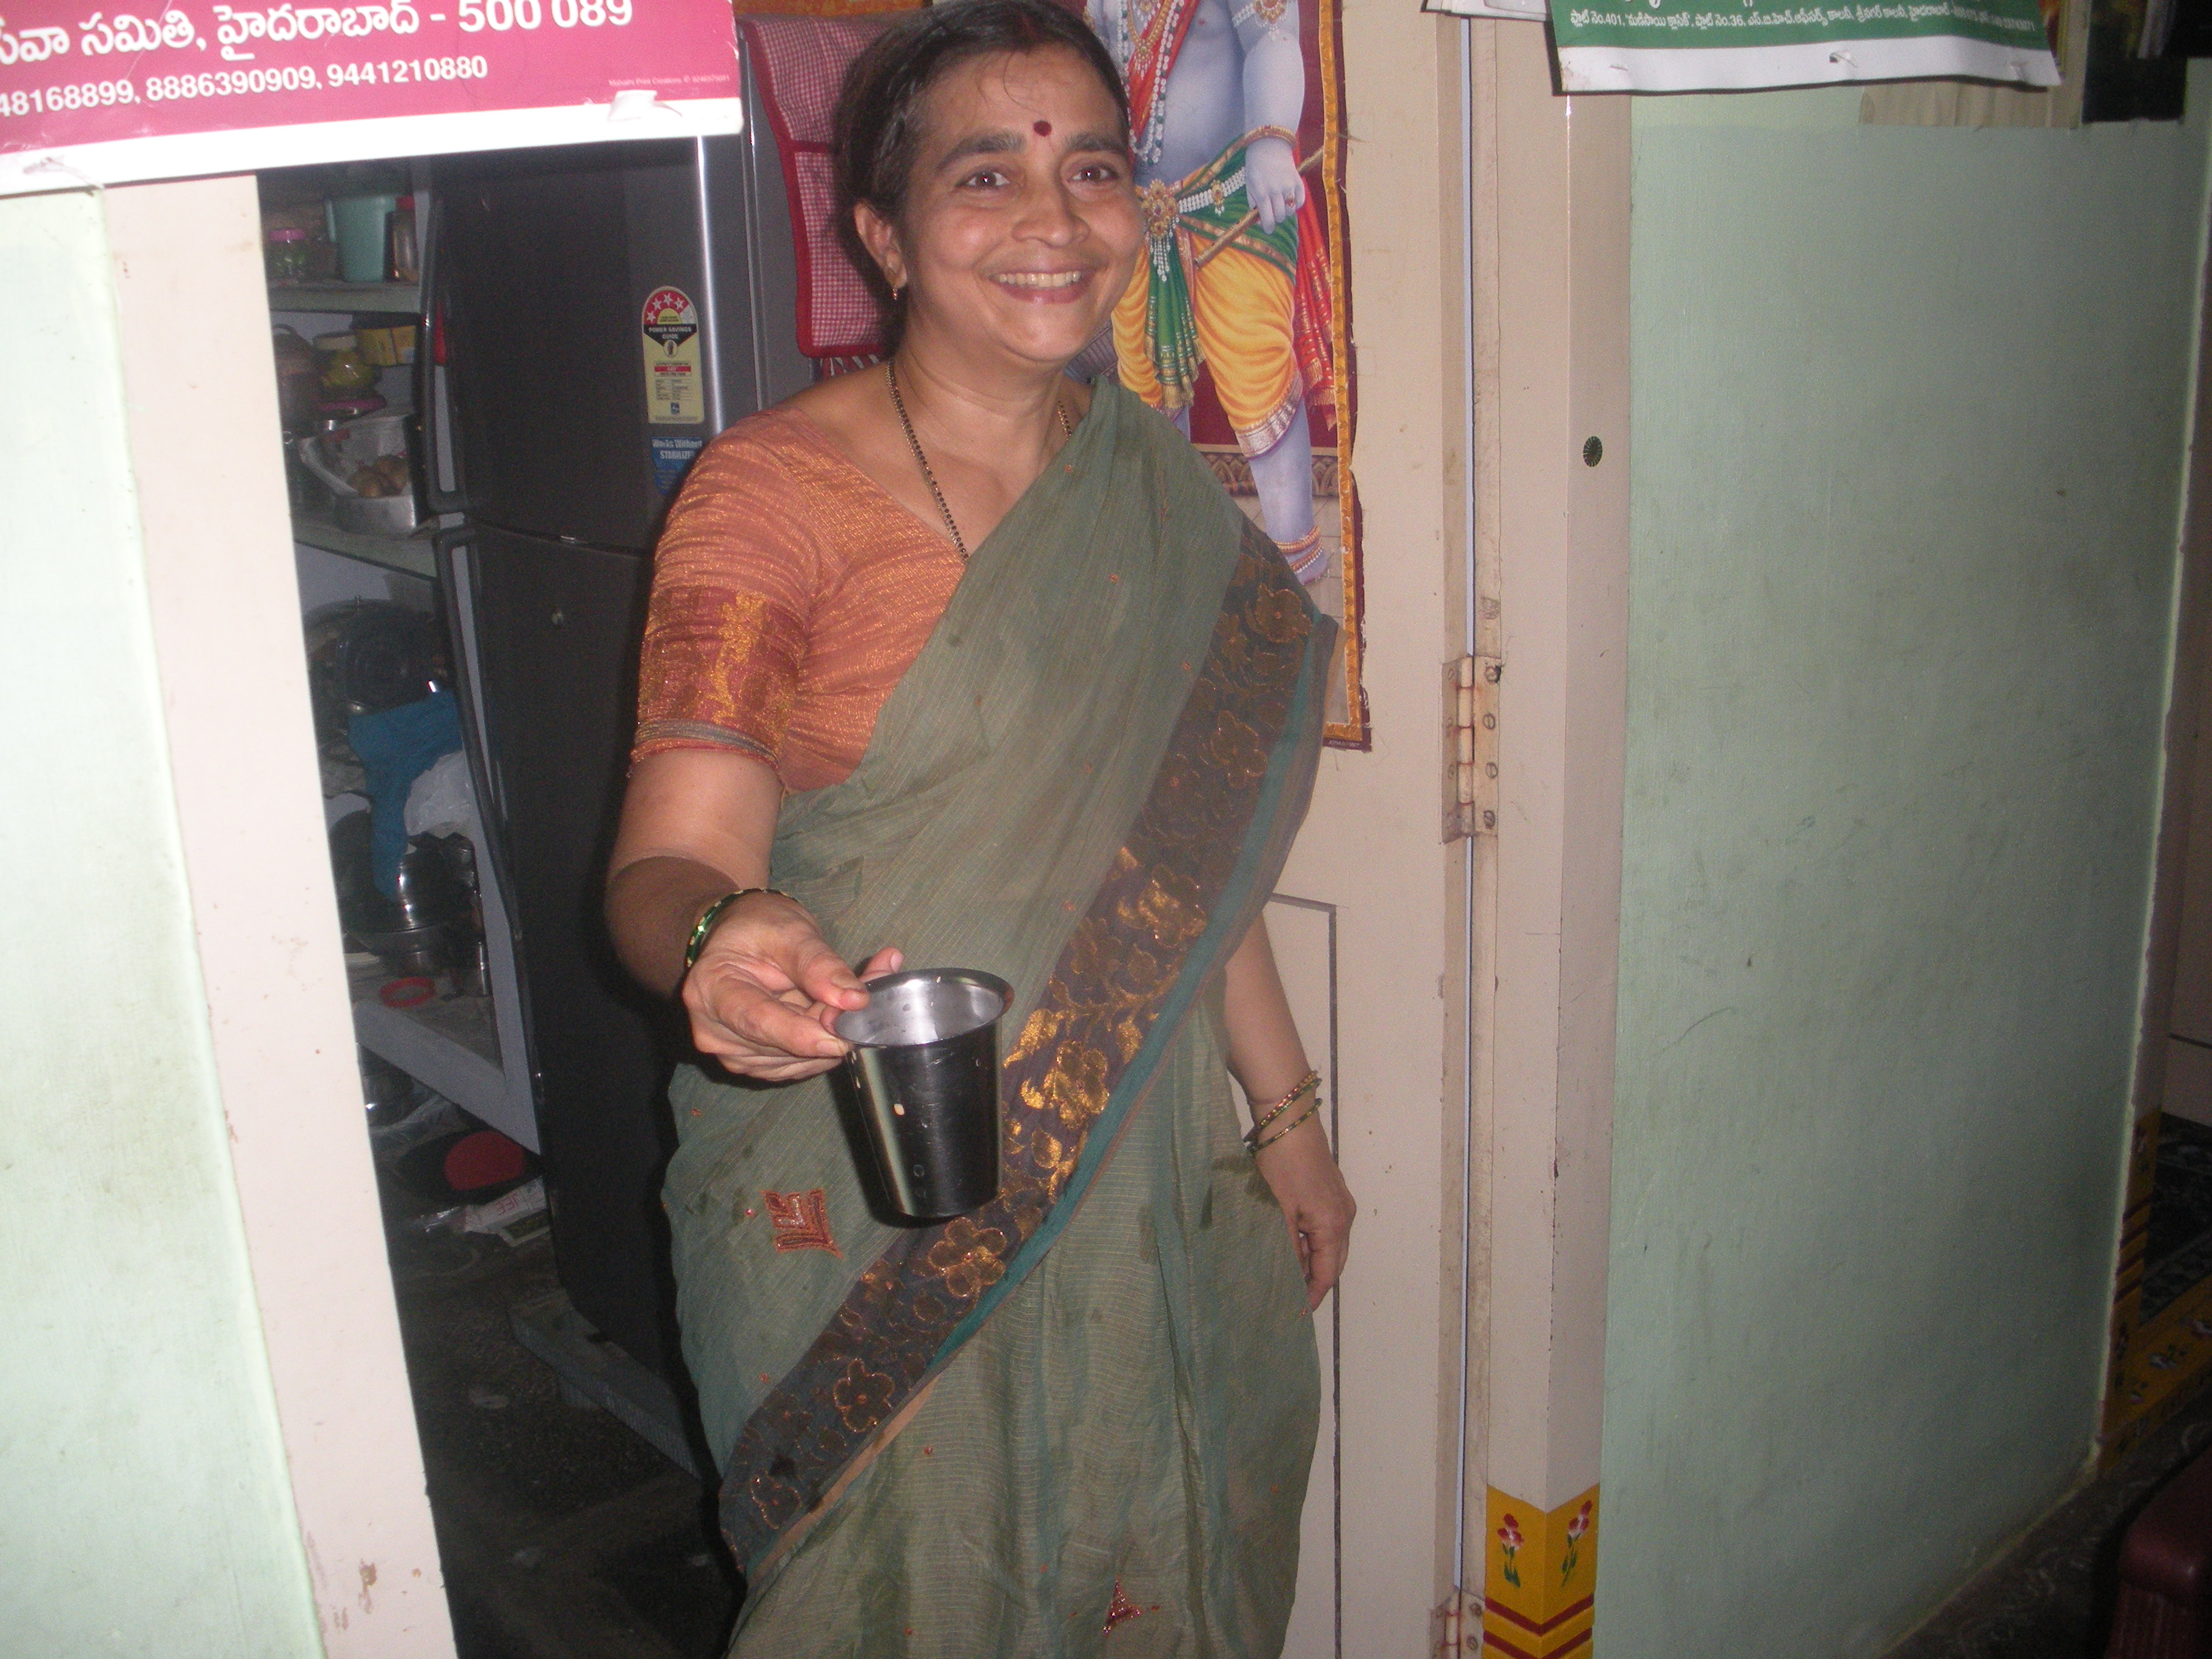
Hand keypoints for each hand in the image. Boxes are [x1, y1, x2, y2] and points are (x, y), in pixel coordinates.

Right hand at [680, 892, 902, 1081]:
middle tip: (878, 986)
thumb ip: (818, 964)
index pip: (757, 1021)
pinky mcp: (761, 1064)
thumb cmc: (757, 926)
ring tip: (859, 989)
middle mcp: (714, 1032)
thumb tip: (853, 1000)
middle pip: (784, 1043)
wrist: (742, 939)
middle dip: (835, 1024)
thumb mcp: (789, 930)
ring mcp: (736, 1054)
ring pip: (802, 1057)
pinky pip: (806, 1061)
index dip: (802, 1034)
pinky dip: (830, 1038)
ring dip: (838, 1030)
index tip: (842, 1036)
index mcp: (709, 990)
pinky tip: (842, 1010)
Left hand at [1244, 135, 1305, 233]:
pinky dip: (1296, 204)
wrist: (1269, 145)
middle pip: (1280, 216)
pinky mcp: (1298, 181)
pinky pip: (1300, 201)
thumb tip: (1259, 220)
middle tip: (1273, 213)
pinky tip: (1290, 200)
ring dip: (1285, 212)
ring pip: (1290, 210)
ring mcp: (1288, 186)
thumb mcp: (1249, 185)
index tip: (1268, 229)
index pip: (1267, 218)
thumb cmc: (1256, 166)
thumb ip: (1253, 203)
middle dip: (1275, 218)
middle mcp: (1276, 190)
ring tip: (1281, 205)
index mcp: (1261, 192)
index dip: (1268, 227)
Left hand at [1253, 1115, 1353, 1309]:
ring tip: (1287, 1274)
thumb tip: (1289, 1276)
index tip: (1298, 1313)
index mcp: (1333, 1227)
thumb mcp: (1278, 1211)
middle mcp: (1344, 1218)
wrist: (1289, 1122)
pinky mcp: (1333, 1192)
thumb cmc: (1281, 1166)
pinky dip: (1312, 1243)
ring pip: (1330, 1245)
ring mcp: (1341, 1204)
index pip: (1327, 1274)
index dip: (1313, 1296)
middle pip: (1333, 1262)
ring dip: (1312, 1261)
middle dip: (1314, 1282)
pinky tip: (1292, 1245)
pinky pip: (1327, 1229)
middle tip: (1290, 1298)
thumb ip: (1286, 1246)